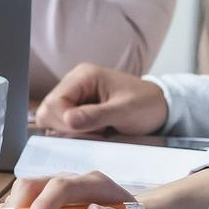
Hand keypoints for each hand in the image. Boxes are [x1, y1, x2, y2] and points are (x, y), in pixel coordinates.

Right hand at [34, 63, 168, 136]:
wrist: (160, 107)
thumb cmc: (146, 104)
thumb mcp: (125, 111)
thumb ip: (96, 115)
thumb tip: (68, 121)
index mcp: (83, 76)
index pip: (54, 102)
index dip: (65, 121)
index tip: (90, 130)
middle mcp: (73, 83)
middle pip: (48, 110)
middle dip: (67, 127)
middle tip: (95, 131)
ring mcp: (73, 95)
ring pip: (51, 118)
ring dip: (70, 130)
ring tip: (97, 131)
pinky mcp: (74, 107)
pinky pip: (60, 123)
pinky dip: (74, 132)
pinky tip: (94, 131)